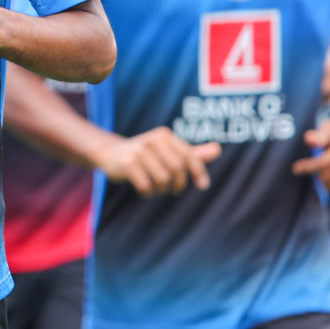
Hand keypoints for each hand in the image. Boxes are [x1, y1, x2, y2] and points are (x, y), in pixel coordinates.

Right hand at [98, 127, 220, 195]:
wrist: (111, 153)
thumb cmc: (145, 155)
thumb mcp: (169, 152)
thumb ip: (193, 153)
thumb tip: (218, 150)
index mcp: (164, 136)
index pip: (189, 156)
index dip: (199, 172)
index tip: (202, 186)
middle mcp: (153, 140)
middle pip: (177, 169)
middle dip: (178, 184)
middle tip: (173, 189)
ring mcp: (139, 151)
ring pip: (163, 179)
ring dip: (162, 189)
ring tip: (156, 188)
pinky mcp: (127, 163)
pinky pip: (146, 185)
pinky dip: (148, 192)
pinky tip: (145, 190)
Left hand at [294, 118, 329, 193]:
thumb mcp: (327, 128)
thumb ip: (318, 135)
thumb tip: (309, 140)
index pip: (325, 162)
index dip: (309, 167)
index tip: (296, 169)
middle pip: (326, 176)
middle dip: (313, 173)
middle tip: (307, 166)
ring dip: (320, 180)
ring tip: (321, 167)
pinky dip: (328, 185)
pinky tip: (328, 174)